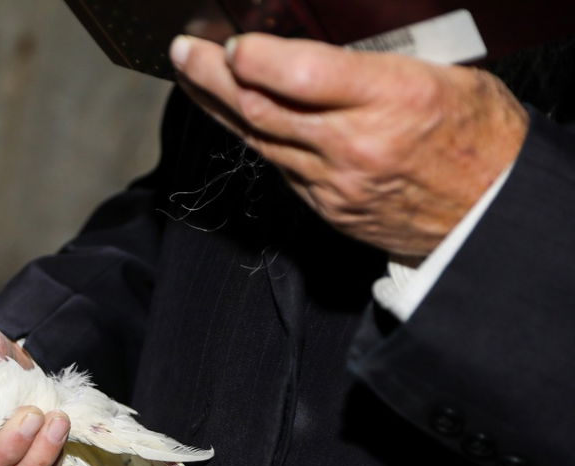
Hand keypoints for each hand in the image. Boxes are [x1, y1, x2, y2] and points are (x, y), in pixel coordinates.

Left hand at [170, 33, 528, 259]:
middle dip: (213, 76)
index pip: (304, 78)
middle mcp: (355, 146)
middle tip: (184, 51)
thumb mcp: (446, 75)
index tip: (232, 41)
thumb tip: (314, 45)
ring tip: (191, 73)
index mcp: (393, 101)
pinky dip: (249, 134)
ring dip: (218, 104)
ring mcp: (333, 183)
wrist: (490, 215)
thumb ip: (374, 63)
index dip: (258, 59)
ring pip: (259, 138)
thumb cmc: (479, 136)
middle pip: (262, 109)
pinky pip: (276, 164)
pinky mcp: (324, 207)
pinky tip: (231, 112)